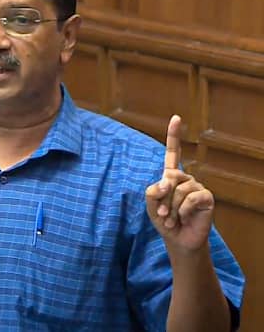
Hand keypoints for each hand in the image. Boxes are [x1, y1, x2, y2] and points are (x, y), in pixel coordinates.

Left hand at [145, 115, 213, 252]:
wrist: (178, 240)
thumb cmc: (164, 221)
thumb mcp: (151, 205)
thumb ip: (153, 190)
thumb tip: (166, 181)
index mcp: (171, 176)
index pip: (173, 153)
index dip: (174, 135)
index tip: (177, 117)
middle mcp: (185, 178)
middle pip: (169, 177)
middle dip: (162, 198)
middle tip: (162, 215)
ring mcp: (197, 186)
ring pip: (178, 190)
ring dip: (171, 208)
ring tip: (172, 220)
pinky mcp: (206, 197)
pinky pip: (191, 198)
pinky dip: (182, 211)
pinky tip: (184, 219)